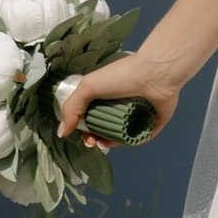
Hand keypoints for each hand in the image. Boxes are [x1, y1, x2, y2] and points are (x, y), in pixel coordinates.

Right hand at [55, 52, 185, 142]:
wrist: (154, 74)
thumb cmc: (120, 76)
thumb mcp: (88, 86)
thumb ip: (72, 108)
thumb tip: (62, 132)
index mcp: (109, 94)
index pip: (94, 116)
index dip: (86, 128)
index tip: (82, 135)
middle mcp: (124, 104)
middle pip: (107, 128)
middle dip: (95, 138)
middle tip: (91, 141)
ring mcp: (140, 114)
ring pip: (123, 135)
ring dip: (110, 142)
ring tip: (103, 143)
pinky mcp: (155, 122)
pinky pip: (141, 136)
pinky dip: (131, 141)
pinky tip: (120, 142)